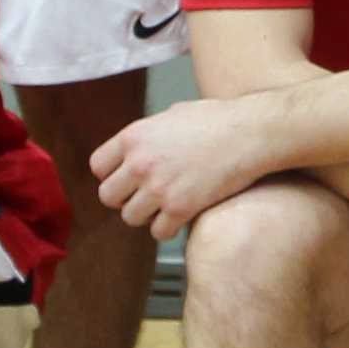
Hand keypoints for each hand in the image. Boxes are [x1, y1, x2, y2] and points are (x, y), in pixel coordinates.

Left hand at [91, 95, 275, 239]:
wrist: (250, 133)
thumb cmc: (217, 119)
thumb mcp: (172, 115)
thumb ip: (149, 134)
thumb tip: (140, 148)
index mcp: (134, 136)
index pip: (98, 166)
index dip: (112, 175)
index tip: (127, 178)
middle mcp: (140, 163)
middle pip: (108, 196)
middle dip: (125, 198)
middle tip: (145, 195)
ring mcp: (158, 187)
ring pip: (130, 217)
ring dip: (146, 215)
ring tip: (165, 205)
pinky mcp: (180, 208)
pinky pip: (158, 232)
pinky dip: (168, 228)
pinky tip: (182, 215)